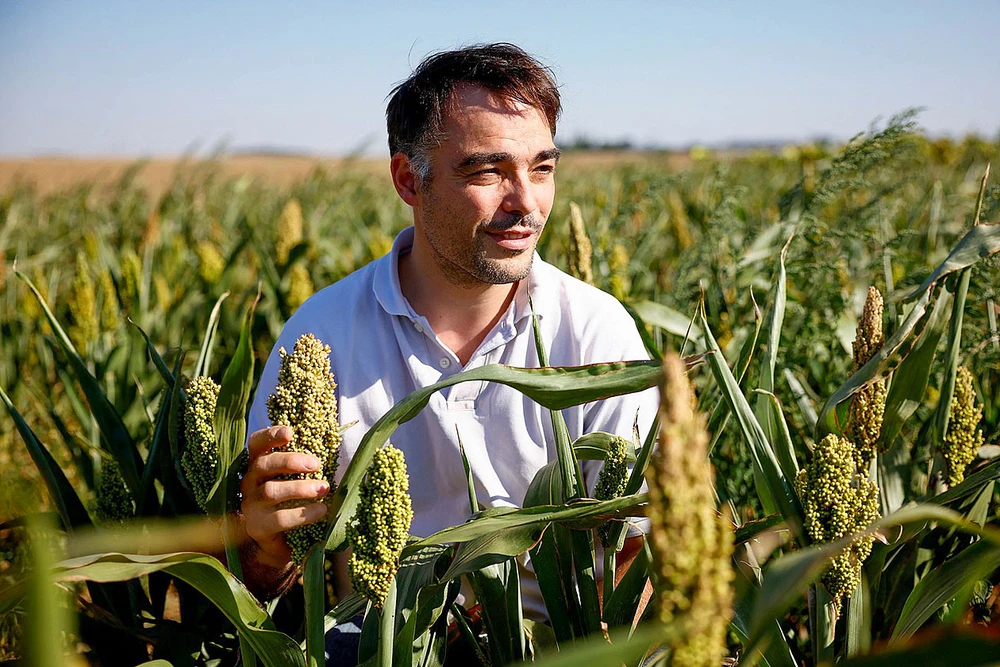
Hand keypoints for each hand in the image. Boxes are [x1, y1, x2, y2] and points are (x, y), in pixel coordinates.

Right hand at [240, 425, 329, 569]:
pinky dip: (303, 513)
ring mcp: (251, 505)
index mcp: (259, 465)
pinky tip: (321, 510)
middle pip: (263, 464)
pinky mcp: (257, 527)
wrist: (281, 543)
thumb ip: (305, 465)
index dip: (270, 436)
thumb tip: (332, 447)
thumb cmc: (293, 502)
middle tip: (316, 464)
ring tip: (324, 488)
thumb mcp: (297, 480)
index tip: (290, 433)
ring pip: (271, 491)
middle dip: (290, 461)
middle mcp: (250, 483)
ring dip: (300, 488)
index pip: (256, 444)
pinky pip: (279, 518)